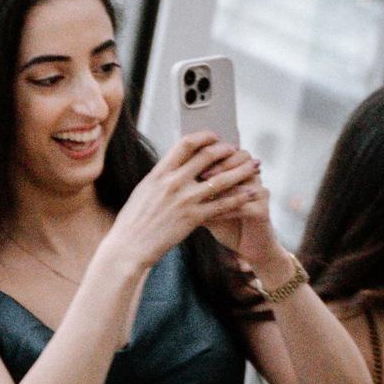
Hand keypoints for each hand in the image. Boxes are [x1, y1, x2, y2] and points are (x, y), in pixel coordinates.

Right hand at [105, 135, 255, 270]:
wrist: (129, 246)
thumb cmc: (134, 220)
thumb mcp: (145, 190)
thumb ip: (163, 176)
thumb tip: (176, 163)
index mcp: (159, 172)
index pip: (185, 144)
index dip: (205, 137)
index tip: (216, 137)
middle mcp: (173, 182)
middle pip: (207, 156)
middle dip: (227, 150)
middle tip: (238, 150)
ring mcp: (184, 199)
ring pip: (222, 178)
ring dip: (242, 170)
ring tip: (255, 165)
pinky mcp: (193, 218)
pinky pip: (223, 204)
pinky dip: (240, 197)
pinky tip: (251, 192)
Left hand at [198, 146, 279, 270]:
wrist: (250, 247)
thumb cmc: (225, 224)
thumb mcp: (206, 205)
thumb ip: (193, 188)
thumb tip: (166, 175)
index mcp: (239, 172)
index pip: (227, 151)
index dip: (210, 150)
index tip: (189, 158)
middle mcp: (252, 178)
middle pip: (240, 157)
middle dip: (218, 163)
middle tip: (200, 172)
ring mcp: (259, 193)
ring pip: (244, 178)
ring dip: (222, 183)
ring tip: (203, 191)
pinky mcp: (262, 210)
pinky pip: (243, 204)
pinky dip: (224, 209)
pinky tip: (207, 214)